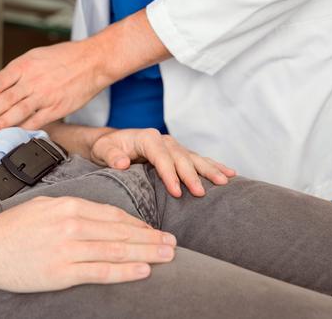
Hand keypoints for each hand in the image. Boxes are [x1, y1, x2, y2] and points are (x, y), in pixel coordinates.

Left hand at [0, 39, 106, 131]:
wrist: (93, 60)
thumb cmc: (65, 57)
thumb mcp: (35, 56)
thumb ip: (16, 72)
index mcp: (23, 66)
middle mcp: (31, 81)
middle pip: (1, 102)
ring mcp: (43, 96)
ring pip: (15, 114)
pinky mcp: (56, 109)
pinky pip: (35, 122)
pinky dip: (22, 129)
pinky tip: (13, 135)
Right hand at [0, 196, 176, 291]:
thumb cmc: (10, 230)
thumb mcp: (41, 207)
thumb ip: (70, 210)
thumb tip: (98, 216)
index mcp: (66, 205)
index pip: (112, 214)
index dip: (137, 224)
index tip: (153, 231)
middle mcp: (70, 223)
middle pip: (120, 231)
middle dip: (150, 238)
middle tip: (173, 243)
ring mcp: (66, 248)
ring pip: (116, 249)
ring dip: (146, 253)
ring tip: (168, 255)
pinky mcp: (61, 271)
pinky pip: (100, 271)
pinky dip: (125, 271)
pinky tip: (143, 271)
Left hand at [90, 128, 236, 196]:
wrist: (110, 142)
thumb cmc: (106, 148)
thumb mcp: (102, 150)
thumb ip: (111, 156)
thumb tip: (122, 162)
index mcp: (146, 138)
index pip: (161, 156)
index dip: (169, 173)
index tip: (176, 192)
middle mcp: (163, 140)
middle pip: (181, 157)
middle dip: (192, 175)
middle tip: (200, 193)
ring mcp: (173, 147)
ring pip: (194, 158)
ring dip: (210, 169)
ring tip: (225, 181)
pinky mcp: (178, 154)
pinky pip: (198, 160)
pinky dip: (213, 166)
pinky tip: (229, 173)